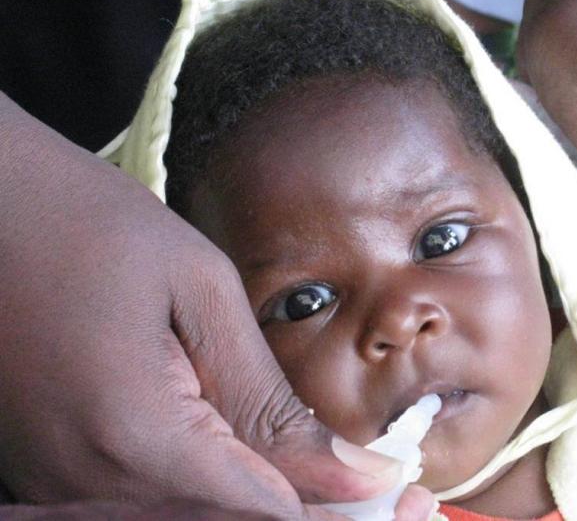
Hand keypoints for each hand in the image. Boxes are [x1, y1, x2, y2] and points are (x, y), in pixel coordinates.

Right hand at [0, 93, 433, 519]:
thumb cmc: (91, 224)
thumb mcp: (200, 294)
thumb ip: (270, 400)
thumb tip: (350, 473)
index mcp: (137, 437)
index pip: (267, 513)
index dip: (336, 503)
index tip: (388, 483)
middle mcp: (88, 484)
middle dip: (302, 503)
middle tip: (351, 466)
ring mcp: (60, 484)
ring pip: (189, 520)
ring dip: (257, 495)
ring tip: (304, 451)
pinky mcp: (49, 470)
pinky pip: (142, 502)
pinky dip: (203, 484)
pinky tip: (233, 441)